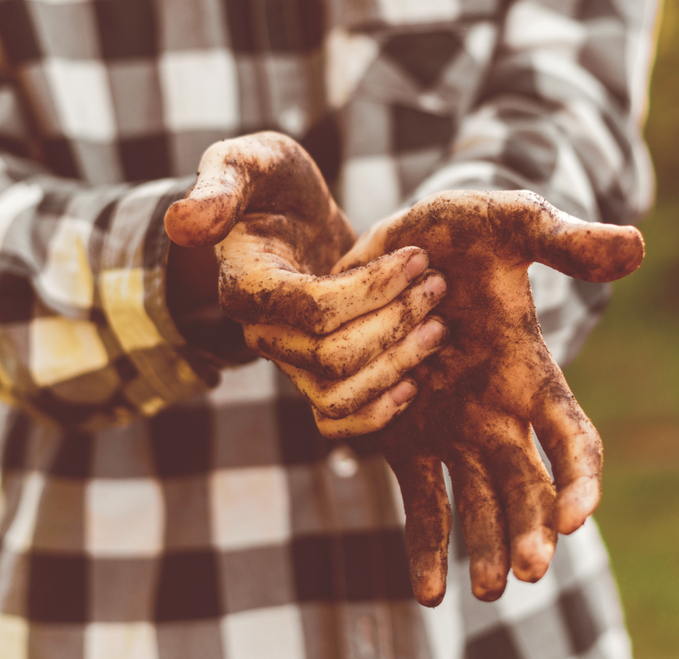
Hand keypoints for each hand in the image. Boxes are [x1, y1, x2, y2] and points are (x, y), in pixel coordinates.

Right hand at [164, 131, 449, 435]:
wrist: (288, 217)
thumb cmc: (272, 184)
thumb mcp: (251, 163)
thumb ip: (221, 183)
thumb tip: (183, 224)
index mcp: (247, 284)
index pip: (315, 309)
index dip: (373, 289)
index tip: (417, 256)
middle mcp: (262, 332)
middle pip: (334, 356)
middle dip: (396, 322)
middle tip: (438, 285)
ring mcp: (288, 358)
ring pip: (339, 393)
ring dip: (397, 364)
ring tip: (440, 325)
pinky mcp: (314, 372)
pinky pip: (336, 419)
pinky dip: (376, 414)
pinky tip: (414, 384)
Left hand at [338, 190, 643, 604]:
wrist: (391, 248)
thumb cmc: (458, 231)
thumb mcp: (509, 223)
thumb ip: (564, 241)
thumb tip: (635, 246)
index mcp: (531, 374)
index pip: (574, 439)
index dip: (581, 479)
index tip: (578, 516)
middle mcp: (498, 414)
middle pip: (529, 486)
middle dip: (533, 529)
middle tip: (528, 570)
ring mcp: (451, 431)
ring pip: (479, 504)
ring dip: (488, 546)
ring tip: (490, 589)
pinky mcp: (404, 438)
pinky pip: (422, 501)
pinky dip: (426, 545)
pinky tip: (430, 591)